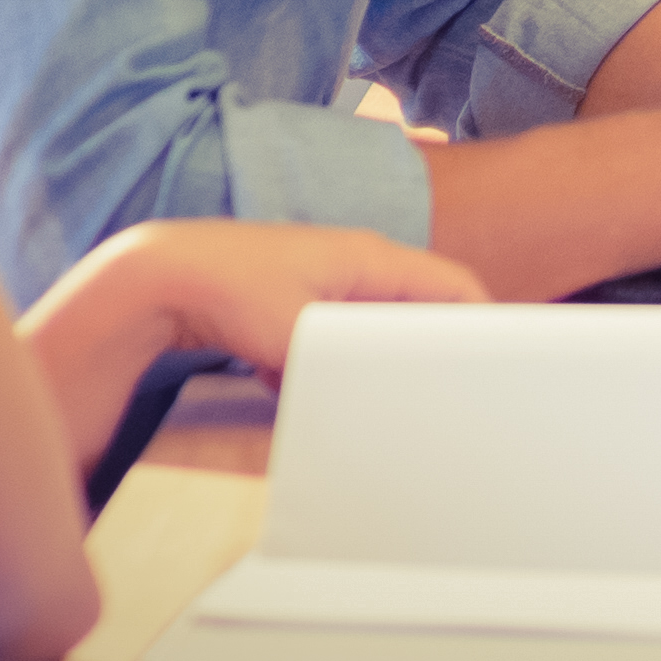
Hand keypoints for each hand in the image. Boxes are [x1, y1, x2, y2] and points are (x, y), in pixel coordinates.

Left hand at [53, 219, 485, 376]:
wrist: (155, 279)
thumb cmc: (227, 288)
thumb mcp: (303, 333)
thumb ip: (355, 363)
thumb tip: (391, 396)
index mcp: (370, 257)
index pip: (455, 285)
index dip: (486, 323)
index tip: (506, 364)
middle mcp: (354, 266)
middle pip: (421, 312)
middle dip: (435, 353)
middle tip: (455, 395)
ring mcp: (324, 287)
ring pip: (378, 334)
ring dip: (382, 366)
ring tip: (393, 403)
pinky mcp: (295, 309)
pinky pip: (339, 345)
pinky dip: (338, 371)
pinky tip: (322, 396)